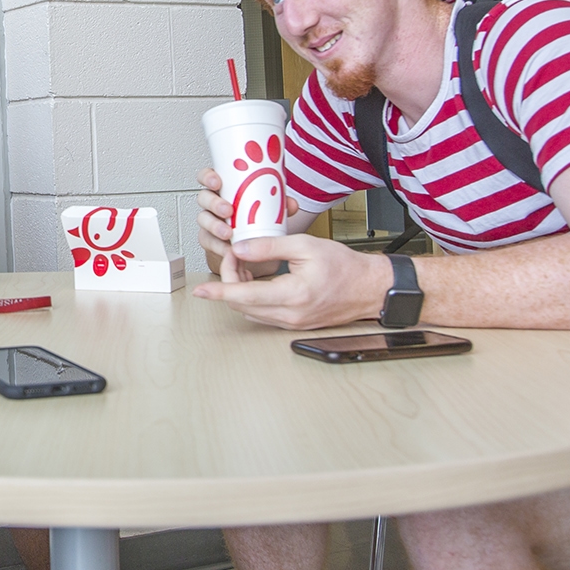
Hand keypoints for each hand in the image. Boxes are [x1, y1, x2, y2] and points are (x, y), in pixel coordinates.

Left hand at [192, 233, 393, 329]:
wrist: (369, 288)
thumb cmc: (345, 267)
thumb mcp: (306, 246)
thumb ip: (270, 246)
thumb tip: (241, 248)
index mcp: (293, 294)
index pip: (244, 295)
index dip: (218, 291)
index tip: (200, 289)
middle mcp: (290, 314)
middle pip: (242, 304)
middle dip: (230, 281)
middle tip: (236, 256)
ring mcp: (292, 323)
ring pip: (250, 311)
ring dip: (240, 290)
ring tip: (247, 266)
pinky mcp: (294, 324)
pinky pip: (263, 314)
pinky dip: (253, 298)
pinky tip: (258, 280)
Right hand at [196, 167, 298, 277]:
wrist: (253, 250)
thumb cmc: (256, 222)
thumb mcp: (268, 209)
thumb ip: (280, 205)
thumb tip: (290, 203)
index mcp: (225, 189)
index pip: (208, 177)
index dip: (208, 177)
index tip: (217, 181)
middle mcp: (214, 204)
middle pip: (203, 198)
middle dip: (213, 203)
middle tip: (228, 210)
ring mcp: (210, 222)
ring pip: (203, 220)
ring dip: (214, 225)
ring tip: (228, 233)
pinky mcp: (210, 241)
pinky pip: (208, 242)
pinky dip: (218, 246)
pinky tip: (228, 248)